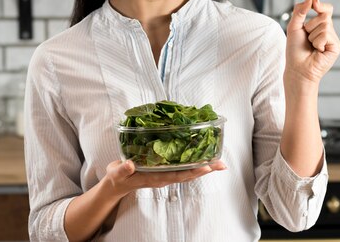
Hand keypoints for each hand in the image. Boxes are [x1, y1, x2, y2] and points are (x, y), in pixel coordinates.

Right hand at [103, 159, 226, 198]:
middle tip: (222, 164)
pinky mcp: (165, 169)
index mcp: (154, 177)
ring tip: (219, 161)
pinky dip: (194, 162)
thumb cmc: (118, 177)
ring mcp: (165, 174)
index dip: (192, 171)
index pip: (177, 175)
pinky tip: (203, 156)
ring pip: (188, 171)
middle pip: (188, 174)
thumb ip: (122, 170)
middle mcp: (164, 177)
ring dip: (204, 166)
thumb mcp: (117, 173)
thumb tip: (130, 164)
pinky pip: (183, 167)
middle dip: (205, 169)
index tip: (206, 167)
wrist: (117, 182)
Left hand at [285, 0, 339, 84]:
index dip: (321, 5)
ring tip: (312, 46)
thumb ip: (300, 11)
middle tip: (307, 38)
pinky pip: (326, 34)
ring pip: (325, 24)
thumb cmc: (295, 50)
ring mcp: (333, 39)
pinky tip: (317, 51)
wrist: (297, 69)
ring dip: (313, 35)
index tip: (314, 3)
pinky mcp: (336, 46)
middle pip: (324, 15)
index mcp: (319, 25)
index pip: (326, 9)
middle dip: (310, 25)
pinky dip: (317, 42)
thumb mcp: (294, 26)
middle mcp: (328, 31)